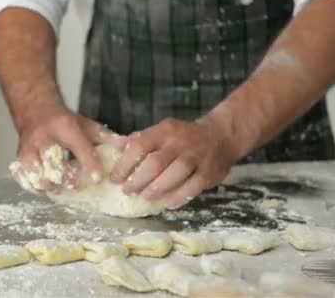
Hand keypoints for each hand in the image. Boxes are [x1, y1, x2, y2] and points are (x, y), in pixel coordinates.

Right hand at [11, 106, 120, 192]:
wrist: (35, 111)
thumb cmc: (63, 122)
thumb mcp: (87, 125)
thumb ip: (107, 138)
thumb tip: (128, 148)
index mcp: (64, 126)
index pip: (78, 145)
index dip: (88, 162)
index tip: (97, 178)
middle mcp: (45, 136)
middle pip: (52, 158)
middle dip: (64, 175)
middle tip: (75, 185)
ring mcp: (30, 147)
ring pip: (34, 169)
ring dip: (47, 183)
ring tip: (59, 190)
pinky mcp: (20, 157)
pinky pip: (23, 175)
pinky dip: (33, 186)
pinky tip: (45, 190)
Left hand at [110, 117, 239, 208]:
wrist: (220, 136)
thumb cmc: (183, 137)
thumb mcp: (161, 132)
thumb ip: (140, 140)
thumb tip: (114, 147)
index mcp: (164, 131)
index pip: (139, 146)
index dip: (124, 164)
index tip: (115, 178)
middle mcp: (180, 142)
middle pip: (155, 162)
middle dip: (138, 179)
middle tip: (128, 191)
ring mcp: (196, 156)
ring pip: (174, 173)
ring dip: (157, 188)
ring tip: (145, 196)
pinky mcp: (210, 171)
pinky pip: (194, 185)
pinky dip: (180, 196)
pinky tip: (168, 203)